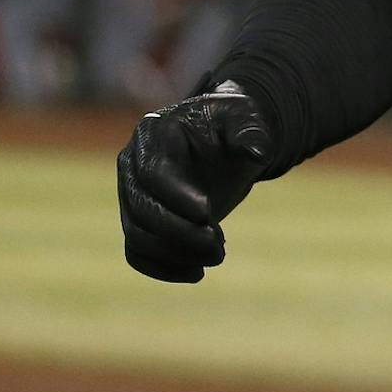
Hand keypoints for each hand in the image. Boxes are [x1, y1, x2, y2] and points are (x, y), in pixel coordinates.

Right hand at [116, 81, 271, 282]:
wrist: (228, 139)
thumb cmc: (235, 123)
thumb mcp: (247, 118)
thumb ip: (251, 132)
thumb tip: (259, 152)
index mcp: (155, 133)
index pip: (154, 173)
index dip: (177, 197)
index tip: (208, 213)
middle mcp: (133, 164)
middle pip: (142, 209)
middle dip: (180, 232)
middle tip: (219, 244)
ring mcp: (131, 194)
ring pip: (138, 235)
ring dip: (176, 253)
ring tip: (218, 255)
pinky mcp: (139, 219)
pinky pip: (138, 252)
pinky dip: (163, 268)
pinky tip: (196, 273)